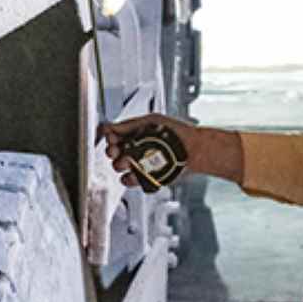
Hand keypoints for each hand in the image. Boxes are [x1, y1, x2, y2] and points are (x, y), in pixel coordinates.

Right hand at [99, 114, 240, 187]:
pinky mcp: (145, 177)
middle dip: (112, 150)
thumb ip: (130, 124)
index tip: (111, 137)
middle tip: (116, 150)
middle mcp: (134, 148)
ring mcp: (139, 163)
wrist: (193, 150)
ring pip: (119, 166)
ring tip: (129, 160)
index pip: (113, 135)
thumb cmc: (177, 132)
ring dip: (121, 163)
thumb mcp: (152, 121)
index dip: (109, 137)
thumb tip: (112, 126)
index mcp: (134, 133)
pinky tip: (134, 173)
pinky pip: (130, 180)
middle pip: (112, 151)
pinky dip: (129, 179)